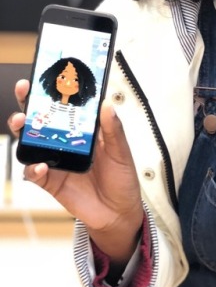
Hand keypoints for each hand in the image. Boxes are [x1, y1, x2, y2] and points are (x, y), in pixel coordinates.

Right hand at [9, 86, 142, 267]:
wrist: (119, 212)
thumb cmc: (121, 178)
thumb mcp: (121, 151)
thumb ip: (113, 130)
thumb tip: (106, 104)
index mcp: (83, 130)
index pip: (65, 106)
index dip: (54, 90)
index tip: (46, 74)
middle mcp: (65, 142)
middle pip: (41, 120)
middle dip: (29, 104)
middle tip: (25, 91)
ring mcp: (56, 161)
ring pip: (31, 143)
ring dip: (23, 132)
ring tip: (22, 123)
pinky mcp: (51, 181)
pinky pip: (35, 173)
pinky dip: (34, 168)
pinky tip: (40, 165)